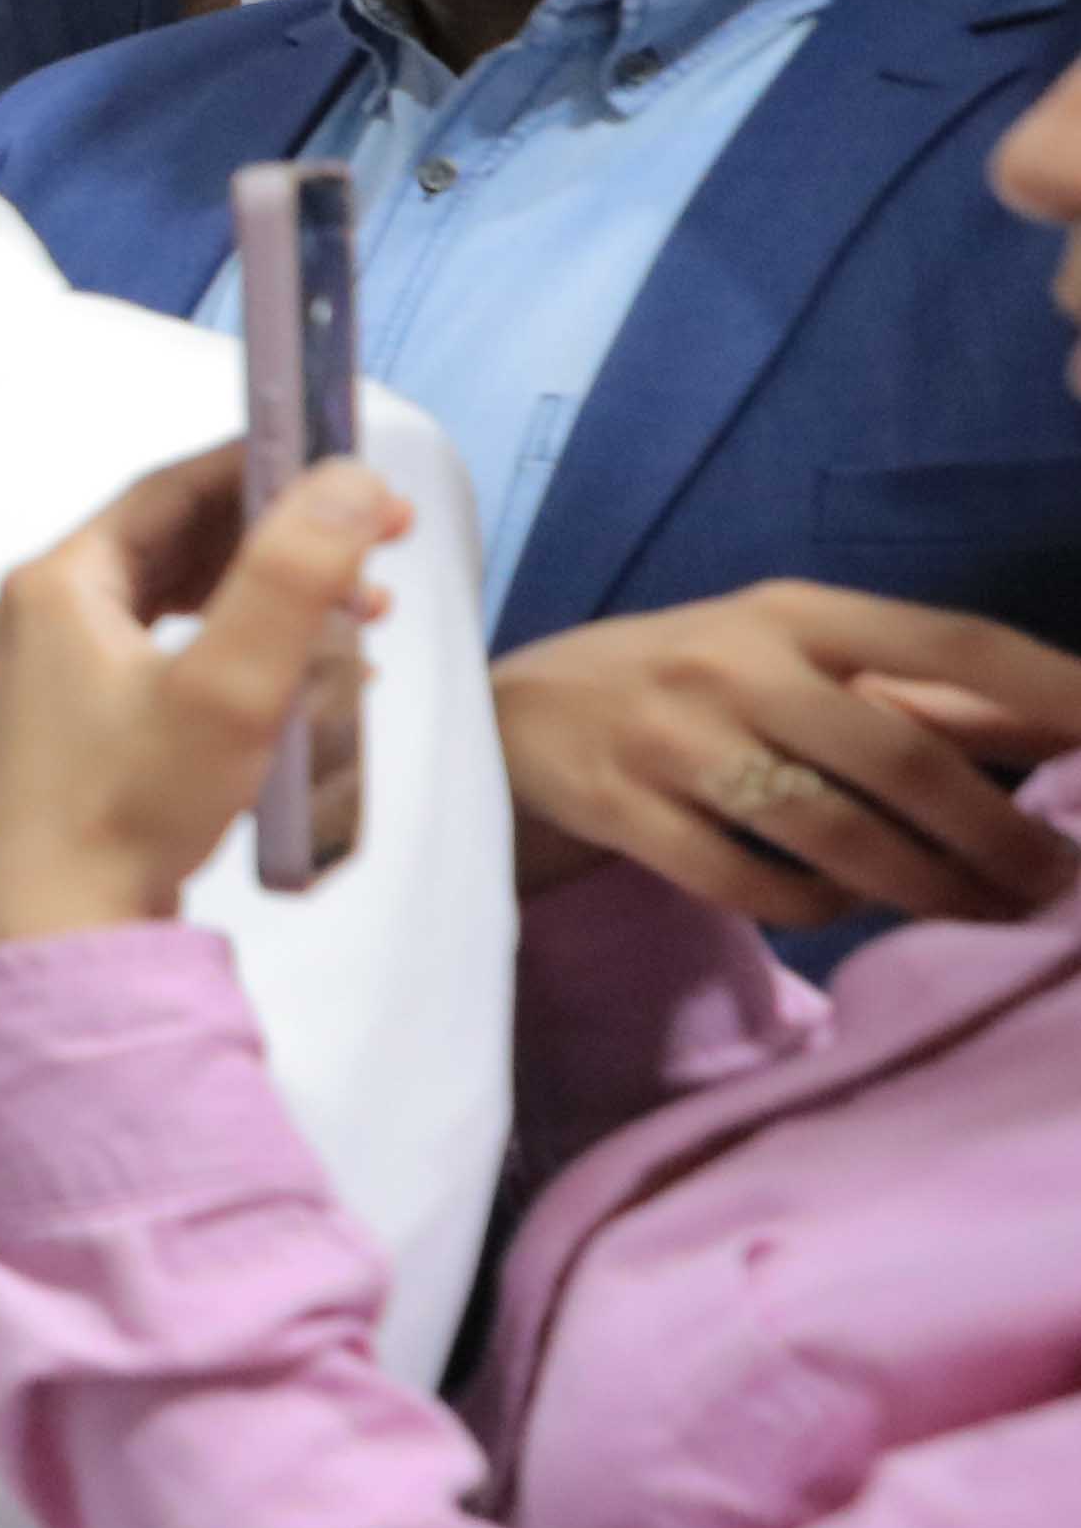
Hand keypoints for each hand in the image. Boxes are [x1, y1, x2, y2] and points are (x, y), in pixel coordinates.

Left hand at [0, 444, 403, 942]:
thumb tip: (349, 477)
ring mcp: (46, 673)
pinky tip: (309, 682)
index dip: (272, 471)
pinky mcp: (69, 726)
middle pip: (177, 543)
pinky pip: (164, 658)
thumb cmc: (135, 807)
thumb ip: (291, 575)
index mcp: (54, 584)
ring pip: (177, 602)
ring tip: (363, 617)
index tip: (359, 479)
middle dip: (284, 543)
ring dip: (269, 601)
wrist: (62, 932)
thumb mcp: (231, 685)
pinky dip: (235, 654)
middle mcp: (35, 615)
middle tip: (381, 550)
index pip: (173, 490)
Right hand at [487, 583, 1080, 929]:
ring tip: (988, 915)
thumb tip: (1068, 726)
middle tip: (1059, 882)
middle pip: (900, 758)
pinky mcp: (622, 811)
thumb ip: (921, 692)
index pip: (951, 643)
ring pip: (832, 833)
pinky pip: (749, 882)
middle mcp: (736, 664)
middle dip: (998, 833)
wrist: (503, 712)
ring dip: (929, 887)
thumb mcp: (793, 657)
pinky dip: (816, 905)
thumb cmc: (683, 682)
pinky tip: (847, 906)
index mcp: (796, 612)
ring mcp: (672, 741)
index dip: (1050, 690)